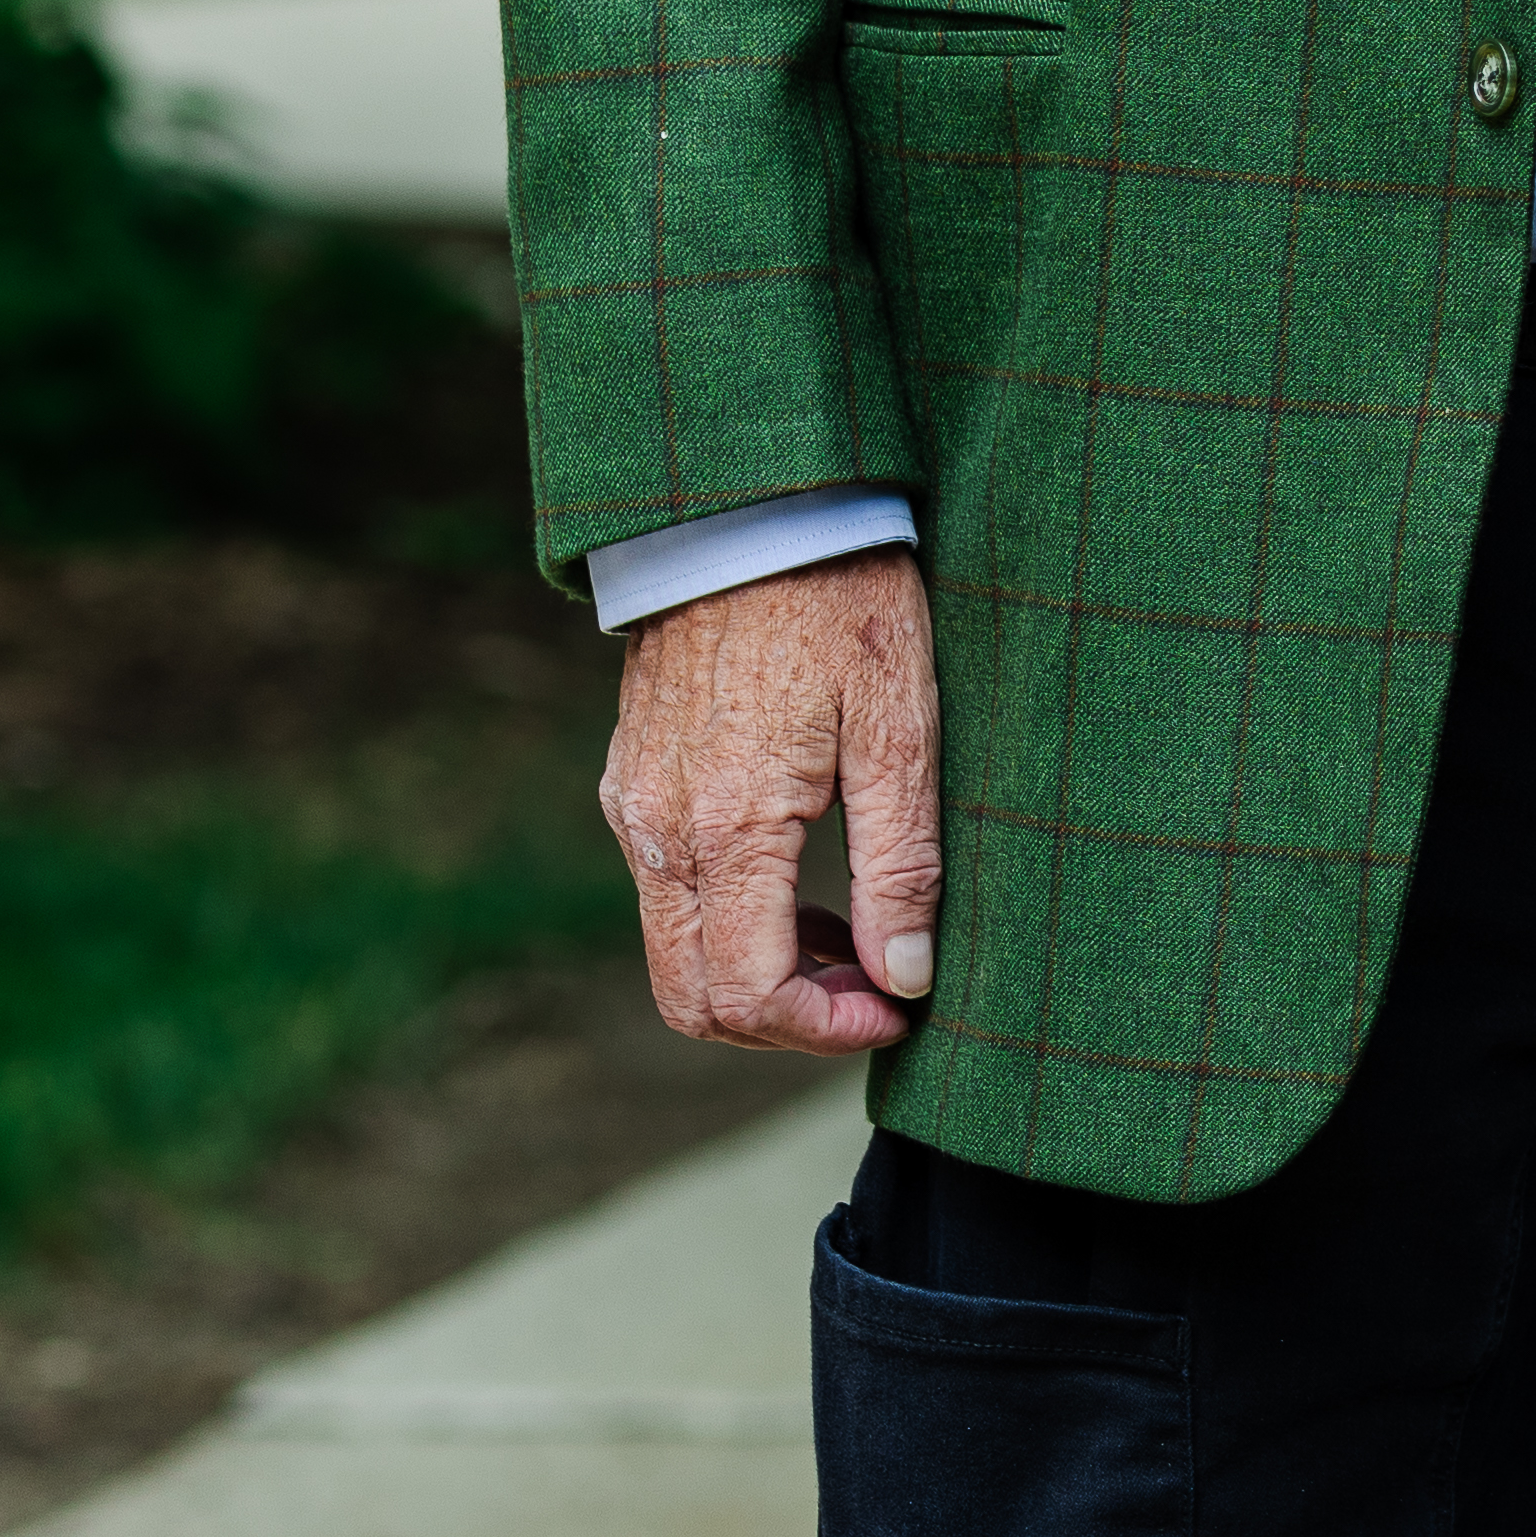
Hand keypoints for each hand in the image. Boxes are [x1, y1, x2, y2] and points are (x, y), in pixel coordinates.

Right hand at [600, 544, 942, 1056]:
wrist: (752, 506)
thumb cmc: (843, 600)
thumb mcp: (902, 726)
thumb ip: (901, 863)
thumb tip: (904, 977)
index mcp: (728, 825)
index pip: (747, 995)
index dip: (823, 1030)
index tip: (898, 1010)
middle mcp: (658, 831)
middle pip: (691, 999)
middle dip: (786, 1022)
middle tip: (878, 990)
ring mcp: (633, 808)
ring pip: (675, 954)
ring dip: (760, 973)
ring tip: (856, 934)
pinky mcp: (632, 783)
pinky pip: (668, 895)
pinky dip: (733, 921)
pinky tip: (807, 882)